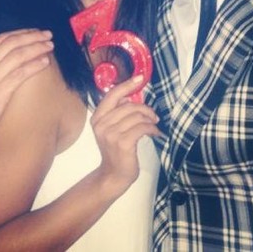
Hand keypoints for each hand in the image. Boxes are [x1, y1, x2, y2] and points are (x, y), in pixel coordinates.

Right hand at [0, 28, 53, 178]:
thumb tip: (6, 55)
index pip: (1, 39)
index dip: (21, 33)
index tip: (34, 32)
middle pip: (12, 44)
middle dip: (32, 37)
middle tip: (47, 35)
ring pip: (18, 56)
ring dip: (37, 49)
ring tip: (49, 47)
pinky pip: (20, 74)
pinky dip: (34, 66)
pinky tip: (44, 62)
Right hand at [91, 76, 160, 192]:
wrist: (113, 174)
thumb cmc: (115, 150)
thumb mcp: (111, 128)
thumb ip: (117, 112)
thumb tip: (129, 96)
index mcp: (97, 117)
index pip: (112, 95)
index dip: (127, 85)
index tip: (139, 78)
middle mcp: (101, 124)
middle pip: (129, 105)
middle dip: (145, 109)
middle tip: (153, 116)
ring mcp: (111, 134)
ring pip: (137, 116)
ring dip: (149, 120)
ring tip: (153, 126)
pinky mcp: (122, 143)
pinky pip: (142, 128)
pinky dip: (152, 129)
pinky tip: (155, 133)